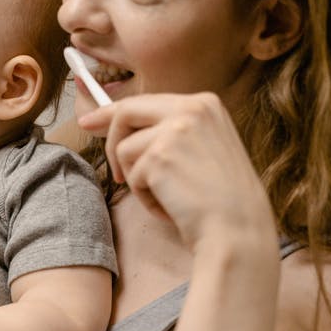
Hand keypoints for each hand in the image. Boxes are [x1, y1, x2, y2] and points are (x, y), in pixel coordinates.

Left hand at [77, 92, 276, 249]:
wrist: (238, 229)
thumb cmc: (223, 198)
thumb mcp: (205, 148)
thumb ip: (172, 132)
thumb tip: (125, 127)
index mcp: (205, 103)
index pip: (147, 101)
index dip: (115, 112)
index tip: (92, 120)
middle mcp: (191, 107)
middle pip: (127, 111)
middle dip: (108, 137)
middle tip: (106, 162)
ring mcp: (174, 130)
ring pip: (125, 148)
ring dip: (136, 178)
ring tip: (165, 197)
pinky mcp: (158, 156)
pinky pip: (131, 177)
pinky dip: (145, 198)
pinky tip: (170, 207)